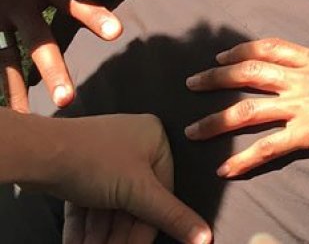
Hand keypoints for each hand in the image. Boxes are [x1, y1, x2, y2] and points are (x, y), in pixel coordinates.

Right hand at [0, 0, 121, 111]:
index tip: (116, 33)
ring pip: (6, 58)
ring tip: (25, 116)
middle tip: (66, 100)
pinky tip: (8, 111)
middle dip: (52, 70)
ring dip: (17, 89)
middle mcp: (22, 3)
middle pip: (39, 41)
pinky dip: (0, 84)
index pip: (74, 0)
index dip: (93, 15)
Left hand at [42, 113, 210, 243]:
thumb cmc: (95, 161)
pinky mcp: (79, 168)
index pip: (162, 192)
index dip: (148, 226)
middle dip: (118, 234)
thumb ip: (172, 216)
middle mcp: (132, 143)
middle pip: (133, 202)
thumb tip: (206, 237)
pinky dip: (85, 225)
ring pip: (108, 205)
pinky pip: (89, 202)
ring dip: (101, 235)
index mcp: (155, 139)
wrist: (39, 153)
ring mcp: (104, 155)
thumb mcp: (139, 192)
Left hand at [184, 38, 308, 176]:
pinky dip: (244, 159)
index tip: (222, 54)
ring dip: (216, 120)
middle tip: (191, 82)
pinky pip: (269, 147)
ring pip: (248, 109)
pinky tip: (225, 170)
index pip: (271, 48)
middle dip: (215, 76)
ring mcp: (305, 104)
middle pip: (249, 71)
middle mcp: (306, 77)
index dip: (242, 50)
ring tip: (191, 130)